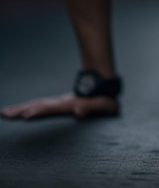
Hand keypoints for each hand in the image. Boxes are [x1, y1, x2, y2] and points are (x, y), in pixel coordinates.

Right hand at [1, 93, 118, 119]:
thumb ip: (93, 107)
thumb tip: (79, 111)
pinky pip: (39, 105)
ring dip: (21, 108)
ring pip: (37, 104)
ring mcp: (58, 102)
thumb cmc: (105, 100)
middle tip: (7, 114)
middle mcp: (62, 102)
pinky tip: (15, 111)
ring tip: (5, 113)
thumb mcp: (104, 105)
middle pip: (40, 105)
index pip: (53, 108)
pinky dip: (26, 108)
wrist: (104, 87)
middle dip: (23, 109)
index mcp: (71, 103)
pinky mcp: (57, 105)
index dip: (41, 111)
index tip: (27, 114)